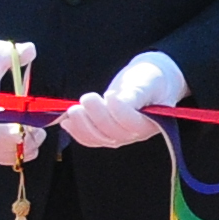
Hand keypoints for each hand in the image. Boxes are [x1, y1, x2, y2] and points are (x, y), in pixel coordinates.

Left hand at [54, 50, 182, 150]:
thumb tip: (121, 101)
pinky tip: (66, 122)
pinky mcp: (106, 134)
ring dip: (83, 125)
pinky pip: (90, 139)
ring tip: (74, 109)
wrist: (146, 82)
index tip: (110, 94)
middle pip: (113, 133)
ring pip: (99, 138)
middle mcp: (136, 134)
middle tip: (87, 97)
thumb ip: (136, 94)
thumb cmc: (149, 80)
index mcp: (152, 121)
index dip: (119, 111)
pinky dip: (77, 132)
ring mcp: (120, 136)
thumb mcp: (147, 82)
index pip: (132, 123)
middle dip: (96, 116)